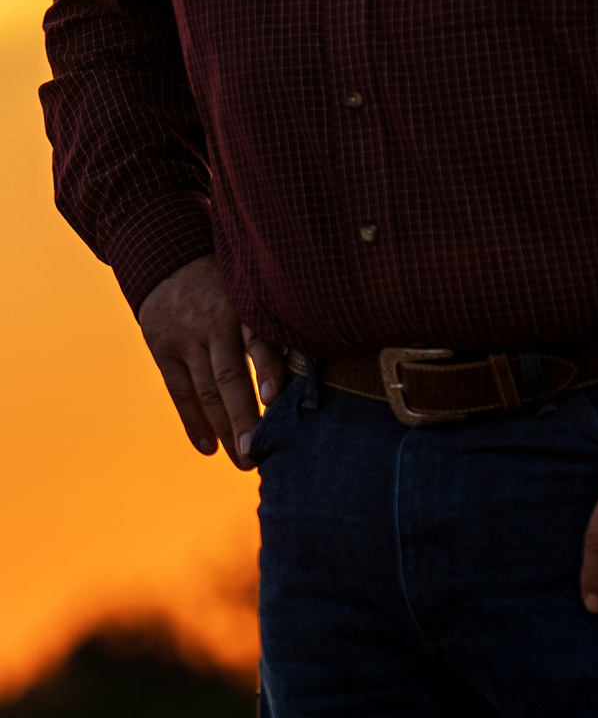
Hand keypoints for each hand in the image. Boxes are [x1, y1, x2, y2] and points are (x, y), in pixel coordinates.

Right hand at [138, 254, 285, 468]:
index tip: (274, 401)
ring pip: (205, 391)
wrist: (170, 257)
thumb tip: (316, 365)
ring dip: (224, 430)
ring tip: (243, 460)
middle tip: (258, 456)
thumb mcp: (252, 288)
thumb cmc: (229, 282)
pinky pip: (178, 392)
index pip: (258, 342)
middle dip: (244, 419)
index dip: (267, 371)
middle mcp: (213, 322)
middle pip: (229, 377)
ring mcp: (184, 337)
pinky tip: (208, 449)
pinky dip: (193, 422)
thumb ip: (275, 322)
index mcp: (243, 305)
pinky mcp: (162, 348)